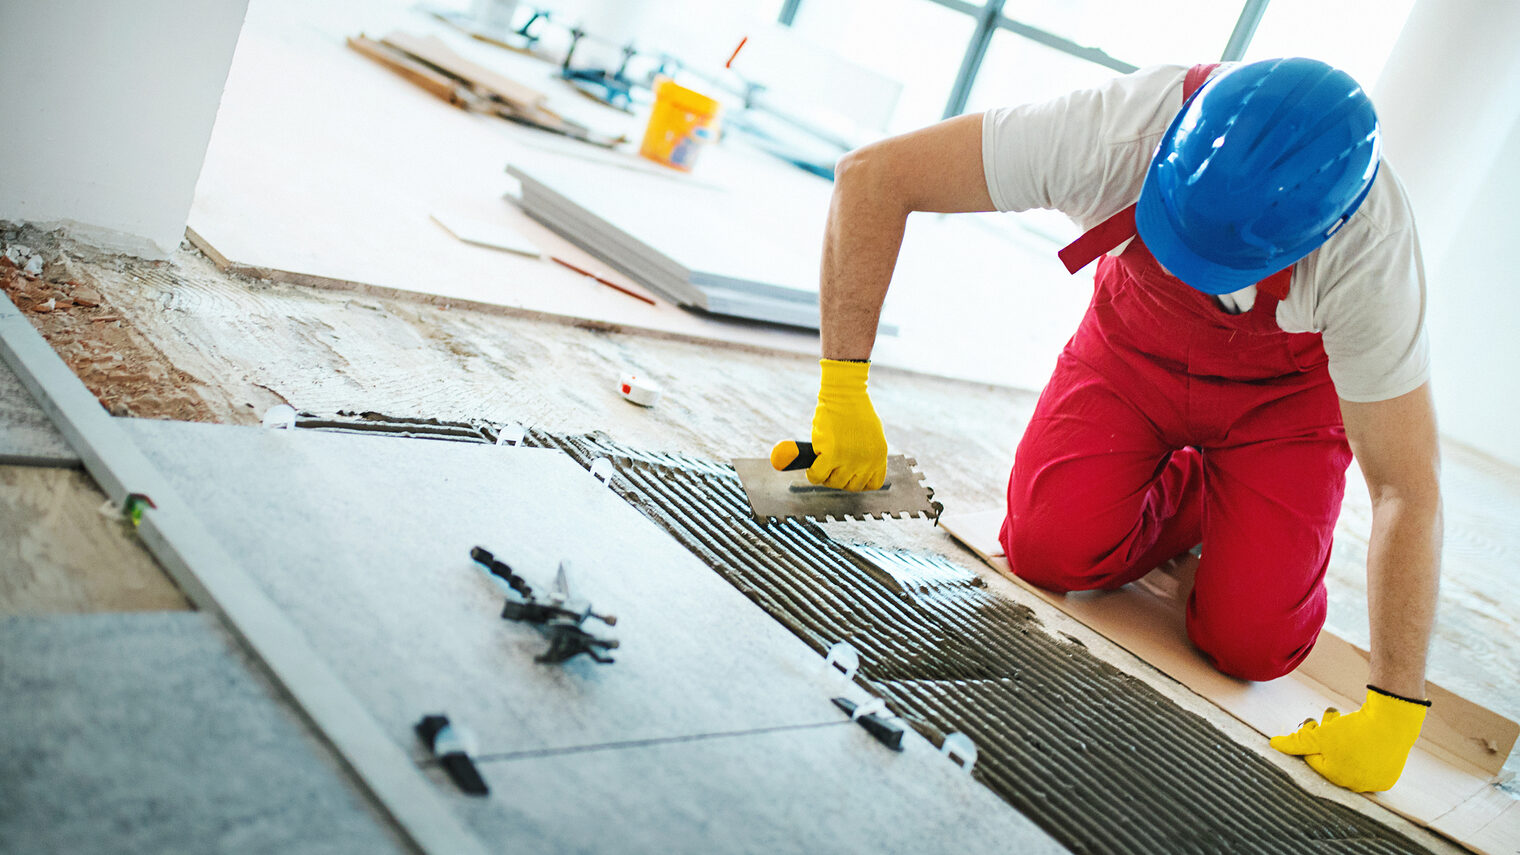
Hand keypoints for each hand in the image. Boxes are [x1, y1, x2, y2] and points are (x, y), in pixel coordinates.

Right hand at [807, 359, 886, 490]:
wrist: (845, 392)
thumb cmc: (855, 408)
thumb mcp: (871, 434)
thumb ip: (865, 453)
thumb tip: (851, 468)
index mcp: (879, 456)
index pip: (872, 484)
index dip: (858, 481)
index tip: (848, 475)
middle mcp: (868, 461)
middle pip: (851, 486)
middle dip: (839, 479)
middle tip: (830, 469)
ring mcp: (850, 460)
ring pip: (834, 482)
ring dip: (825, 477)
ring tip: (820, 465)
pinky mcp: (832, 454)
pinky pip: (818, 475)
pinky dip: (812, 474)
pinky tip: (811, 466)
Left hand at [1269, 686, 1427, 791]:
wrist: (1394, 723)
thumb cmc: (1354, 731)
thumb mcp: (1320, 737)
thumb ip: (1296, 743)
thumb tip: (1273, 744)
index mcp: (1338, 779)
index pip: (1313, 759)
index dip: (1309, 739)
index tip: (1312, 725)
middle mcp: (1357, 786)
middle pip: (1331, 758)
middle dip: (1324, 736)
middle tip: (1327, 718)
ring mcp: (1375, 781)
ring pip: (1349, 757)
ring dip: (1341, 736)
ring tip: (1343, 719)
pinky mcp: (1389, 774)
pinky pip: (1368, 760)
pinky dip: (1362, 745)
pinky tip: (1363, 731)